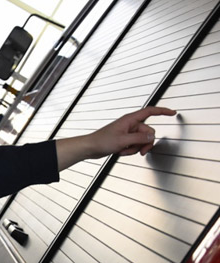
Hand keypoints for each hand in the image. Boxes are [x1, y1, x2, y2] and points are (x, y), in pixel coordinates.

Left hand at [56, 106, 176, 170]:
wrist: (90, 148)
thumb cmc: (101, 141)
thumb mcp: (123, 140)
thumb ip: (140, 138)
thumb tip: (152, 136)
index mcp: (130, 120)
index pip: (150, 111)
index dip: (163, 111)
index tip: (173, 112)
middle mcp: (130, 125)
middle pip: (148, 132)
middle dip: (145, 143)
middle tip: (139, 151)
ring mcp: (128, 133)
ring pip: (142, 141)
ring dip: (134, 148)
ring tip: (123, 150)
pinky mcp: (125, 140)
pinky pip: (134, 146)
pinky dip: (129, 151)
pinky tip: (120, 152)